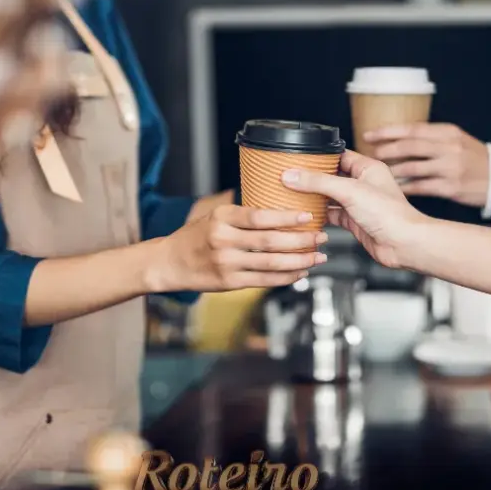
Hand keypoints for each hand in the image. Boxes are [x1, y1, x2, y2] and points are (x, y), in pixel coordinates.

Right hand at [156, 205, 326, 291]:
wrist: (169, 263)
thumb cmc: (195, 236)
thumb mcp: (213, 215)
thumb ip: (242, 214)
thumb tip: (279, 207)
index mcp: (222, 218)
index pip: (260, 216)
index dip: (287, 218)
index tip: (307, 217)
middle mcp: (223, 240)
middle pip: (270, 241)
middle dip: (301, 240)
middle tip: (321, 237)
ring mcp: (226, 263)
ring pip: (271, 263)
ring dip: (299, 261)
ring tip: (318, 257)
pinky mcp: (229, 282)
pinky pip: (264, 281)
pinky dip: (285, 277)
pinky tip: (300, 272)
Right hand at [280, 150, 426, 268]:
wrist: (403, 244)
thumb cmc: (390, 214)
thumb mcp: (349, 191)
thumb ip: (319, 182)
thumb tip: (293, 175)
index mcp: (368, 168)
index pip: (339, 155)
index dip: (320, 156)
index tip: (300, 158)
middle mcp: (364, 184)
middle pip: (332, 176)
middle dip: (314, 178)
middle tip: (293, 176)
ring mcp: (359, 204)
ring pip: (331, 196)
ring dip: (315, 197)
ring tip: (294, 194)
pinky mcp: (355, 222)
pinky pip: (333, 215)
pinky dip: (320, 215)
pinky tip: (308, 214)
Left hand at [363, 124, 489, 207]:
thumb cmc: (473, 158)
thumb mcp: (455, 139)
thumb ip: (430, 137)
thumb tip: (396, 139)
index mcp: (447, 132)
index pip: (412, 129)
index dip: (388, 131)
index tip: (370, 134)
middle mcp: (448, 148)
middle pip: (410, 146)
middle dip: (386, 150)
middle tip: (371, 154)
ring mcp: (450, 168)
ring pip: (412, 168)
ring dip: (392, 170)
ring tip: (379, 172)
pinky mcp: (450, 187)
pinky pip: (420, 187)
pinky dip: (405, 187)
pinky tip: (394, 188)